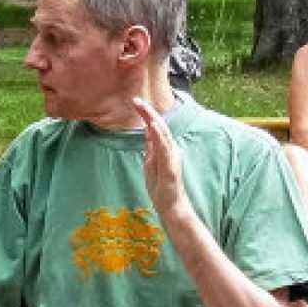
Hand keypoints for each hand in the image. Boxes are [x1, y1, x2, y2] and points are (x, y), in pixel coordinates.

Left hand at [132, 96, 188, 218]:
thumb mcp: (151, 162)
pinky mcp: (170, 167)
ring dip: (152, 120)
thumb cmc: (162, 187)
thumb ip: (151, 147)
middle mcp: (170, 150)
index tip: (136, 102)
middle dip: (148, 112)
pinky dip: (159, 137)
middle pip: (159, 126)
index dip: (146, 114)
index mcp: (164, 149)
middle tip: (136, 100)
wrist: (171, 206)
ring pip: (163, 134)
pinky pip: (165, 149)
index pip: (155, 127)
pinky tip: (153, 127)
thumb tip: (147, 131)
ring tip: (144, 108)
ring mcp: (171, 158)